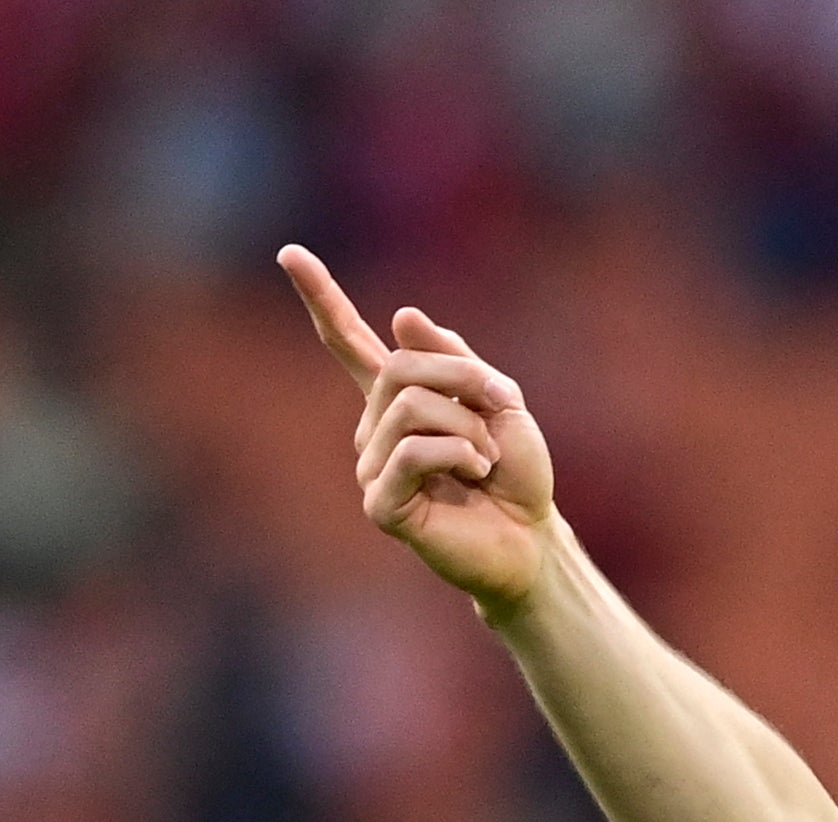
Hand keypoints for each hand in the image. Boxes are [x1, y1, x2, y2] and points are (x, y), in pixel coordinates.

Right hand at [280, 245, 556, 613]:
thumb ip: (455, 360)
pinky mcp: (381, 502)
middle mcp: (374, 429)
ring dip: (468, 428)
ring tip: (486, 460)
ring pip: (410, 407)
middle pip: (400, 367)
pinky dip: (458, 455)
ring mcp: (372, 466)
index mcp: (397, 401)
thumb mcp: (499, 402)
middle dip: (463, 380)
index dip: (321, 299)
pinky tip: (475, 475)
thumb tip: (401, 315)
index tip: (290, 253)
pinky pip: (413, 452)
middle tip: (500, 411)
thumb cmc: (517, 475)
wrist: (533, 540)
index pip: (350, 343)